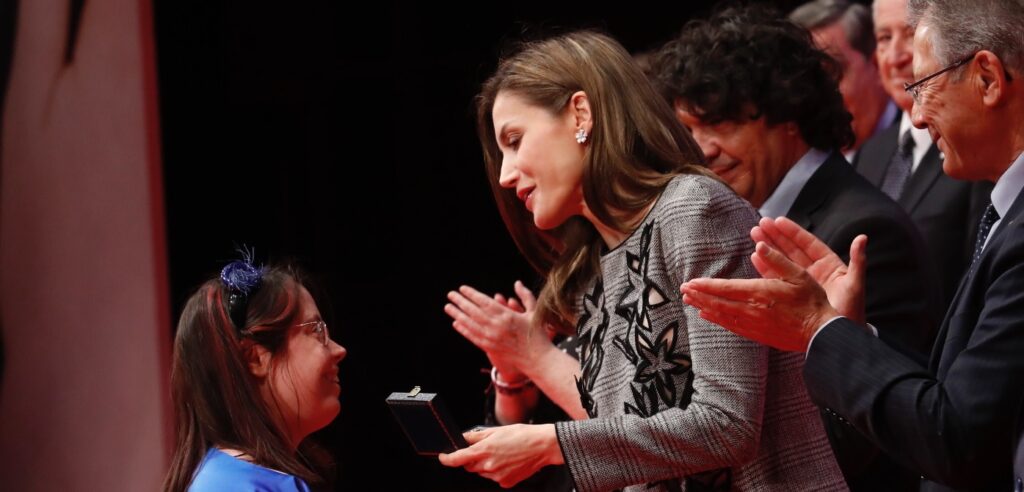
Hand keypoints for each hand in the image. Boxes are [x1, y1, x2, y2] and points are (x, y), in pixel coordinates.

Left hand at [438, 424, 562, 487]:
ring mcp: (497, 476)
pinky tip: (507, 462)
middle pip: (469, 466)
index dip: (447, 459)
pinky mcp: (506, 483)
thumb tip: (463, 438)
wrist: (543, 446)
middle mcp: (488, 465)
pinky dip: (496, 471)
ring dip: (484, 465)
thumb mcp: (496, 430)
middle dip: (471, 459)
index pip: (457, 458)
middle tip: (484, 449)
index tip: (443, 457)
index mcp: (484, 450)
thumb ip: (476, 436)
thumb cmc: (522, 435)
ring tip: (501, 454)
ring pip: (481, 472)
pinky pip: (494, 478)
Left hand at [445, 281, 551, 378]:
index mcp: (507, 315)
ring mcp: (492, 338)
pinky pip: (473, 337)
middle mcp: (497, 326)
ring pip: (470, 324)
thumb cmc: (537, 333)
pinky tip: (456, 323)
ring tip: (448, 307)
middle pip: (474, 311)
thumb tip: (517, 282)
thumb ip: (525, 296)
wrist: (536, 358)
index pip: (484, 302)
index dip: (472, 294)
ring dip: (457, 315)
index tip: (462, 288)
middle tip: (450, 294)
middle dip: (460, 302)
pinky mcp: (490, 348)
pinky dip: (463, 330)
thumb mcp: (534, 312)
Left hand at [681, 240, 842, 351]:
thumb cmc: (811, 301)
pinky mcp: (757, 335)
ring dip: (703, 306)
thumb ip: (778, 259)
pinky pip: (731, 327)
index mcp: (760, 293)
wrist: (820, 333)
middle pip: (718, 302)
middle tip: (682, 291)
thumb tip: (759, 244)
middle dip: (698, 295)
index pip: (725, 288)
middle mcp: (752, 310)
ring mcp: (754, 324)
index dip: (705, 286)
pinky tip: (707, 315)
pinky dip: (716, 320)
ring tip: (689, 301)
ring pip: (722, 315)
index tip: (689, 283)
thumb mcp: (799, 274)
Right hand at [750, 217, 866, 322]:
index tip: (778, 220)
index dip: (793, 232)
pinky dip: (766, 267)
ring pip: (782, 261)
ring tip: (754, 234)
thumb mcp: (855, 284)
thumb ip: (858, 261)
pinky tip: (755, 256)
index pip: (808, 243)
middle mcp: (813, 271)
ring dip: (768, 248)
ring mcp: (801, 283)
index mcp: (828, 265)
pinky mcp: (792, 294)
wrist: (838, 335)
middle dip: (776, 236)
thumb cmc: (851, 311)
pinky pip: (777, 277)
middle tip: (761, 224)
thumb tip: (862, 238)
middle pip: (791, 249)